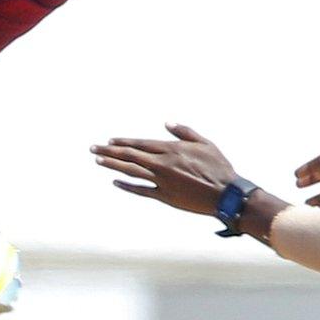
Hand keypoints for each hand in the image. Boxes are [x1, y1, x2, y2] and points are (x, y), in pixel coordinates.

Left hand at [91, 123, 241, 216]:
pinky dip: (127, 185)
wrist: (225, 194)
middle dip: (110, 152)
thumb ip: (185, 132)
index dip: (123, 143)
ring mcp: (162, 181)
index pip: (141, 144)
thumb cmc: (218, 167)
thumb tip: (168, 123)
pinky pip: (141, 190)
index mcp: (172, 150)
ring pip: (131, 171)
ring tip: (98, 161)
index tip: (109, 141)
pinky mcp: (164, 197)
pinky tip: (115, 181)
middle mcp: (163, 164)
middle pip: (130, 156)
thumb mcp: (205, 143)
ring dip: (113, 165)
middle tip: (93, 149)